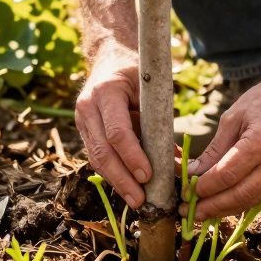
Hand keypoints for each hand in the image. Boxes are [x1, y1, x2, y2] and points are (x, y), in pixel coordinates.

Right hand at [74, 45, 150, 208]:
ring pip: (96, 159)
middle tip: (141, 200)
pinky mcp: (83, 131)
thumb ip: (161, 123)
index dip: (132, 156)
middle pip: (102, 152)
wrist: (110, 58)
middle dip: (122, 179)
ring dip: (116, 182)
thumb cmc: (137, 73)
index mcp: (106, 92)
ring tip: (135, 201)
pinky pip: (96, 157)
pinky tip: (126, 189)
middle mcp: (88, 107)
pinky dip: (112, 174)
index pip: (117, 132)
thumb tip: (178, 163)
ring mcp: (81, 119)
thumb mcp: (151, 91)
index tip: (148, 176)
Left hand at [187, 74, 260, 219]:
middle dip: (213, 207)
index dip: (205, 187)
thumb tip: (192, 174)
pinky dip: (242, 201)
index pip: (228, 174)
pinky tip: (224, 203)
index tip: (187, 192)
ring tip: (204, 213)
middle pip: (241, 194)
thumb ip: (214, 150)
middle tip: (189, 212)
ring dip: (226, 209)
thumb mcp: (232, 118)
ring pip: (253, 200)